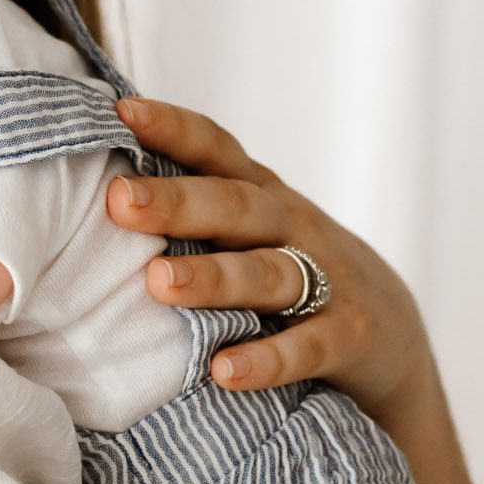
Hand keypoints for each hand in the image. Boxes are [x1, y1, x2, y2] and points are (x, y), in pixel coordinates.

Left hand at [107, 95, 435, 420]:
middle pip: (236, 207)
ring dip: (215, 278)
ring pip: (268, 273)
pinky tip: (224, 370)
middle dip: (177, 202)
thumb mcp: (251, 231)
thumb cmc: (288, 272)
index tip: (121, 113)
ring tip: (160, 283)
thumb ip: (192, 208)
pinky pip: (307, 346)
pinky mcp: (349, 338)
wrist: (390, 338)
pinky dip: (267, 359)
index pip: (217, 150)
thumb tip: (93, 189)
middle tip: (119, 201)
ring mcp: (327, 281)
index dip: (174, 127)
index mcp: (261, 196)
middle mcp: (293, 227)